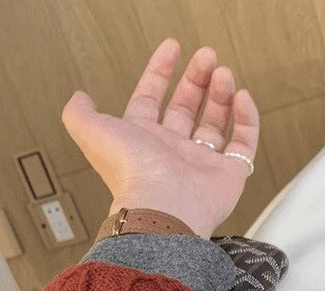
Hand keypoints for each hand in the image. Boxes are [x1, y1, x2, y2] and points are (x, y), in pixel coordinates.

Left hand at [61, 38, 258, 238]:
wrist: (164, 206)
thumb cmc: (132, 174)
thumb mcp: (93, 133)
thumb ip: (80, 113)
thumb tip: (78, 98)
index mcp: (142, 142)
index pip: (151, 99)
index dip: (159, 72)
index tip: (172, 49)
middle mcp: (172, 153)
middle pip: (187, 108)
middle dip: (196, 79)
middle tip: (206, 56)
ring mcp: (201, 165)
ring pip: (215, 124)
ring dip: (220, 95)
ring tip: (223, 73)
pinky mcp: (228, 175)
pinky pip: (243, 144)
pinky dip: (247, 119)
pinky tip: (242, 97)